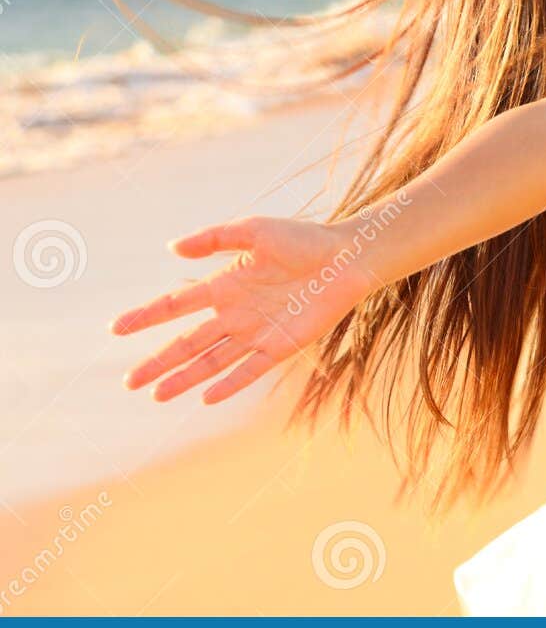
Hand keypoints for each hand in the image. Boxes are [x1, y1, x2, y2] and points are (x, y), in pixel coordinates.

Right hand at [112, 215, 374, 404]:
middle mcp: (236, 312)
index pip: (177, 305)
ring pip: (212, 361)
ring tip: (156, 395)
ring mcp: (257, 331)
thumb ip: (215, 238)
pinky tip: (206, 397)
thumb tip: (173, 248)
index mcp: (225, 285)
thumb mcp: (254, 230)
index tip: (116, 328)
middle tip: (130, 382)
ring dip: (185, 378)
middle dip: (158, 361)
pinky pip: (250, 369)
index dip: (147, 316)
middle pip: (188, 342)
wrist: (347, 258)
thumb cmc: (303, 239)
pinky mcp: (281, 345)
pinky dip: (229, 383)